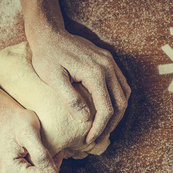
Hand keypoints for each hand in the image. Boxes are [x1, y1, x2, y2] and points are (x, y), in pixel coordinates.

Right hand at [0, 107, 62, 172]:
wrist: (4, 117)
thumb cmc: (18, 121)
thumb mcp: (31, 133)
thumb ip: (41, 155)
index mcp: (8, 171)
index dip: (55, 166)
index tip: (57, 151)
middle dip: (50, 170)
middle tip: (52, 152)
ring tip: (44, 155)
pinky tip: (38, 161)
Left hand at [27, 24, 130, 144]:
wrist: (49, 32)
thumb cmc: (47, 56)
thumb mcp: (53, 79)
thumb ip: (70, 99)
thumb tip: (85, 119)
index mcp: (95, 73)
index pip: (106, 108)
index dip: (99, 127)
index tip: (89, 140)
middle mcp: (108, 67)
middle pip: (120, 103)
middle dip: (111, 124)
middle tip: (98, 138)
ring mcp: (110, 62)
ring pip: (125, 94)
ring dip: (117, 113)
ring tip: (104, 127)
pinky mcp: (108, 60)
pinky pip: (121, 83)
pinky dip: (118, 99)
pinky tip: (107, 108)